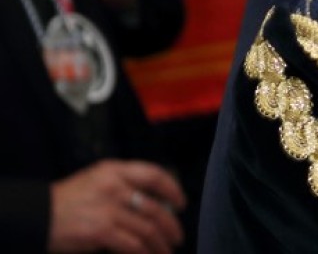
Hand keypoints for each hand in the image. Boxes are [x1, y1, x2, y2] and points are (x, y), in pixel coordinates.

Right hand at [48, 159, 184, 253]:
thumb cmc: (66, 200)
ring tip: (167, 250)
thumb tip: (153, 202)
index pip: (154, 174)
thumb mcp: (95, 180)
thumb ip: (123, 185)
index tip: (182, 202)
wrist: (37, 216)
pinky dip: (144, 252)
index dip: (173, 189)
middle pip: (155, 206)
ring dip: (161, 243)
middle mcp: (114, 187)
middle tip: (177, 236)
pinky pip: (132, 244)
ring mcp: (108, 209)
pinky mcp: (101, 231)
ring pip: (147, 228)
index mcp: (114, 170)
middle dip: (171, 225)